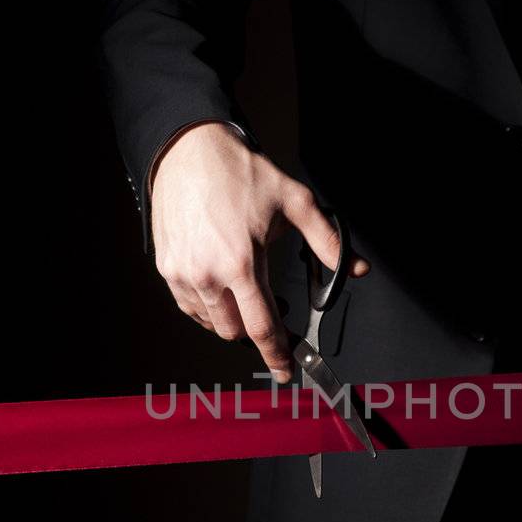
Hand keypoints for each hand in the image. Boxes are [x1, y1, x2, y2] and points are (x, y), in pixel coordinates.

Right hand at [148, 121, 368, 382]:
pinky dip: (208, 307)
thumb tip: (354, 267)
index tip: (286, 370)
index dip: (277, 355)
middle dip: (256, 331)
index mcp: (242, 263)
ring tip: (245, 290)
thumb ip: (327, 241)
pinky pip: (190, 306)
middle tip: (270, 311)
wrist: (189, 152)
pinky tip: (221, 285)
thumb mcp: (294, 202)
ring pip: (212, 322)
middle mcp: (209, 274)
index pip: (262, 328)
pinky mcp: (167, 268)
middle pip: (235, 332)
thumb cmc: (239, 173)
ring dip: (231, 318)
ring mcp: (184, 273)